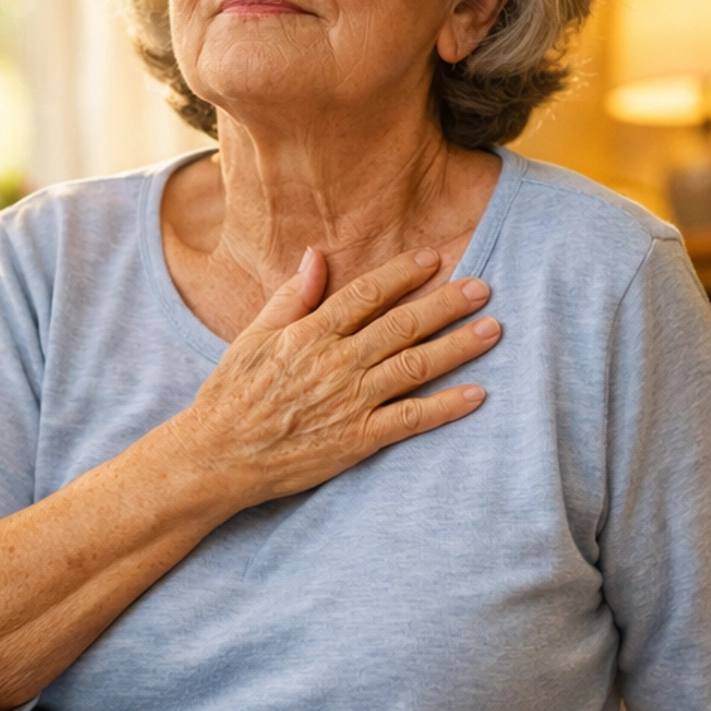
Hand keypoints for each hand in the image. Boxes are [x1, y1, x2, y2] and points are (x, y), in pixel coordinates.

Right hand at [174, 246, 499, 507]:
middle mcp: (337, 363)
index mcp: (310, 333)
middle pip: (403, 325)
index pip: (367, 294)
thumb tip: (316, 254)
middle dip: (446, 303)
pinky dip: (446, 406)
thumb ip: (292, 296)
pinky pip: (411, 419)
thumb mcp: (254, 336)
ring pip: (416, 366)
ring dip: (458, 346)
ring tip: (493, 329)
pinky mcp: (358, 440)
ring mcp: (350, 402)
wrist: (218, 456)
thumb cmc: (231, 396)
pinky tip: (477, 394)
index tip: (434, 258)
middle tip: (482, 287)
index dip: (404, 274)